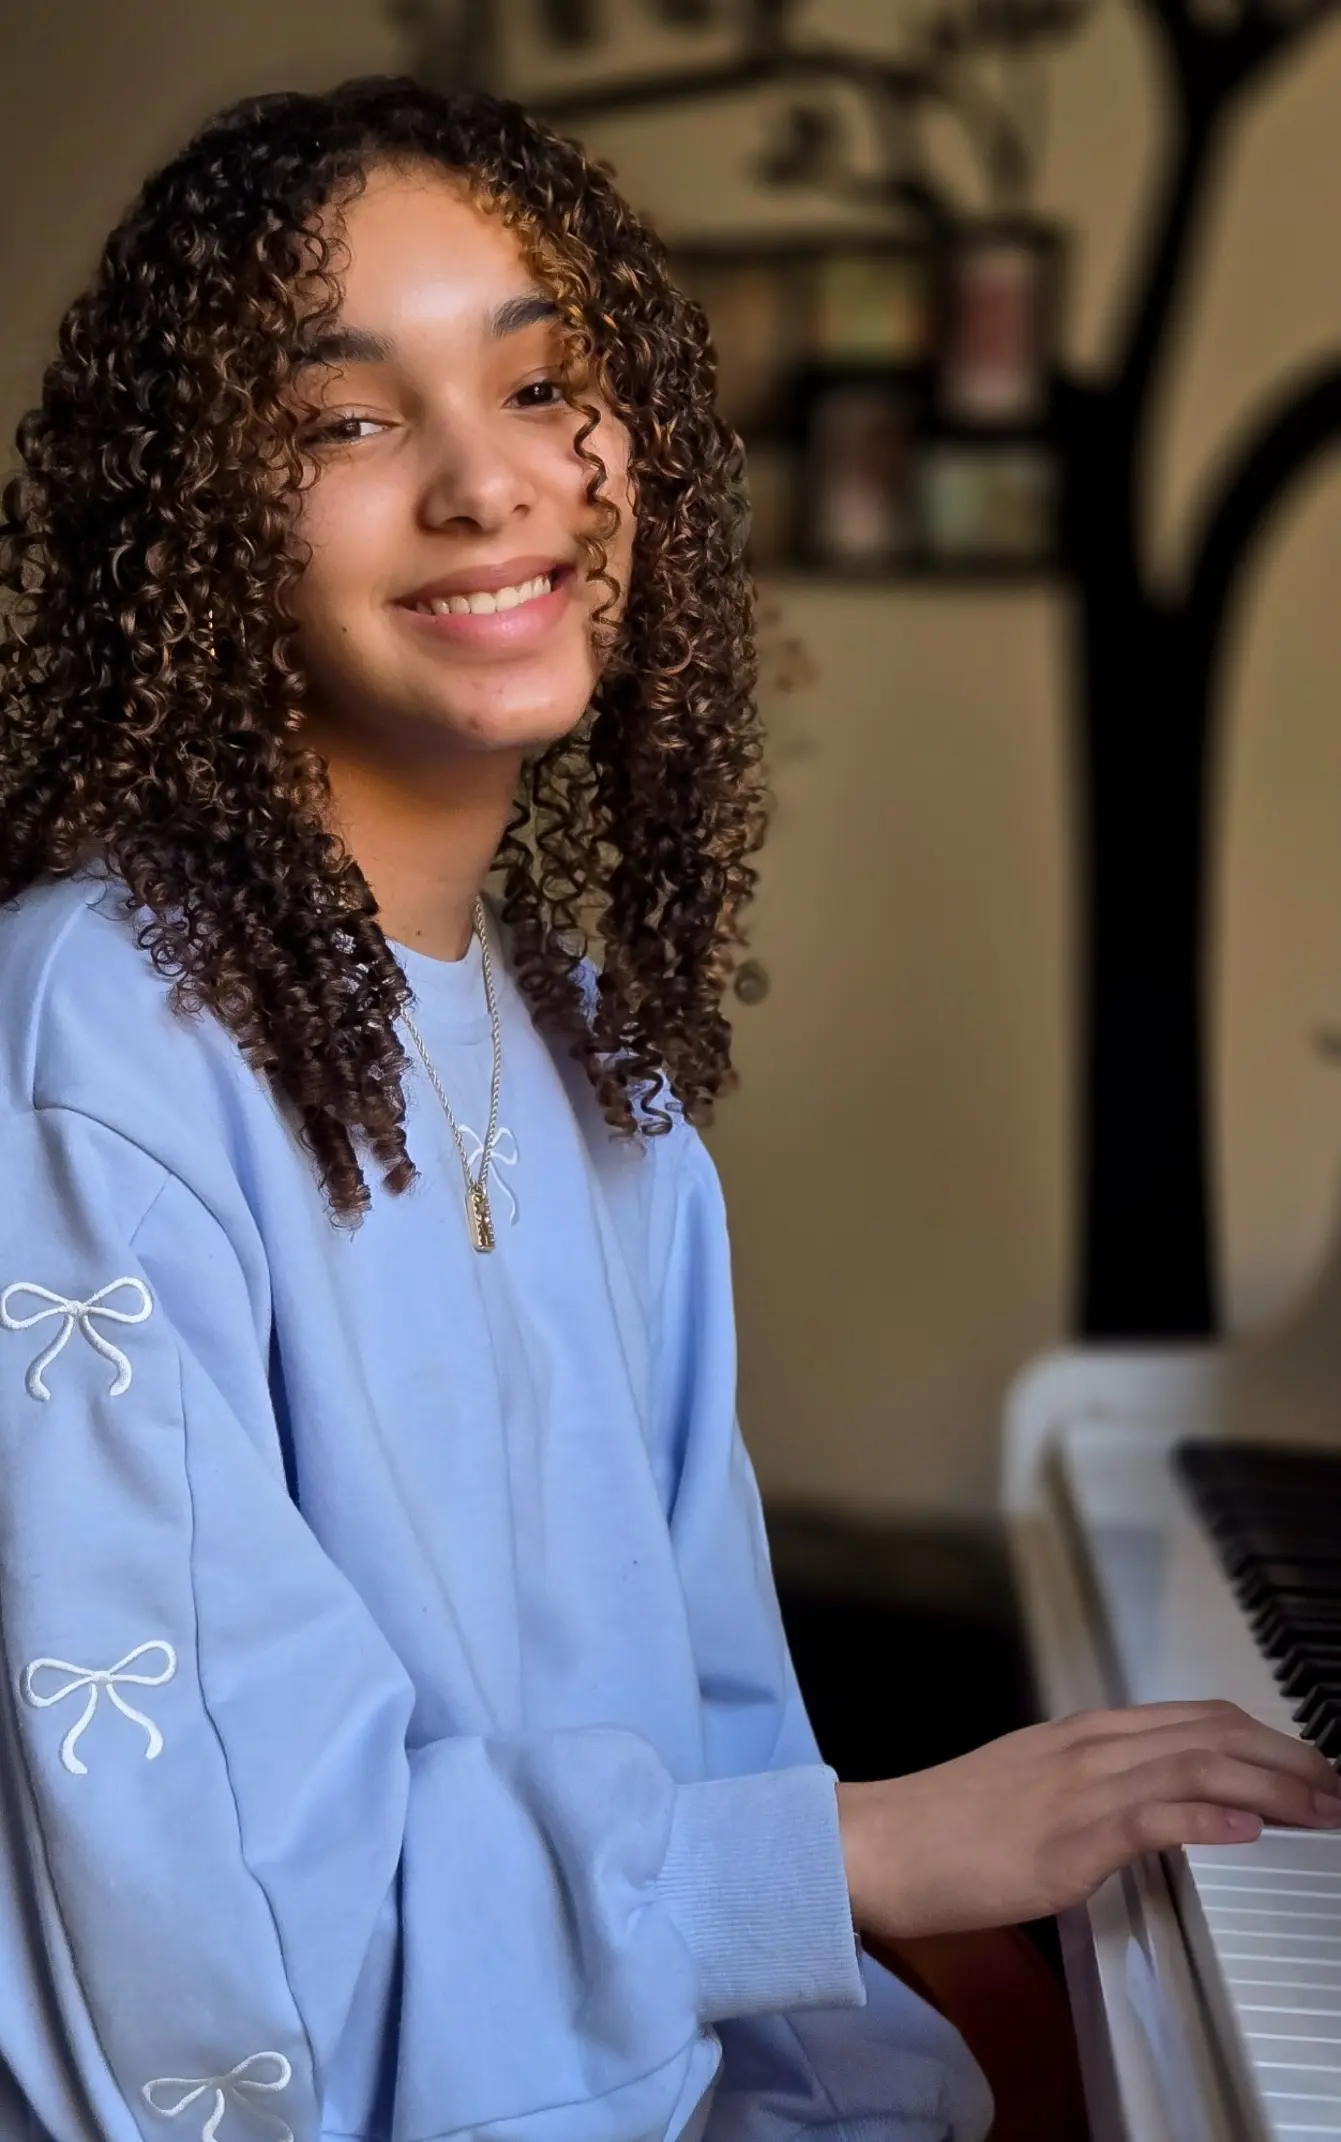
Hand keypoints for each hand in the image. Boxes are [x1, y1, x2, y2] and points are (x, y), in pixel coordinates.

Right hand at [836, 1701, 1340, 1938]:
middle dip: (1286, 1757)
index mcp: (1081, 1735)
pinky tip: (1246, 1827)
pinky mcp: (1066, 1837)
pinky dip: (1209, 1816)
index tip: (1306, 1767)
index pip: (1193, 1719)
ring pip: (1196, 1764)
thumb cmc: (943, 1827)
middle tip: (1334, 1786)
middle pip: (1210, 1732)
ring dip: (1272, 1785)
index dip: (1262, 1738)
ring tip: (1319, 1808)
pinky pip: (1152, 1815)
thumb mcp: (1028, 1790)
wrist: (879, 1843)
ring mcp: (1078, 1787)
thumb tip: (1147, 1808)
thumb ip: (1090, 1789)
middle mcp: (1087, 1747)